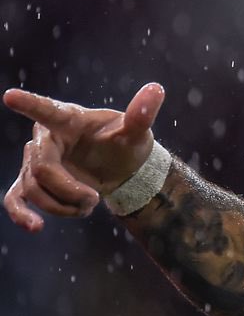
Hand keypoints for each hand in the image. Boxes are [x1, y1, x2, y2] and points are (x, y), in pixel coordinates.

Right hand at [4, 84, 165, 231]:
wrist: (120, 167)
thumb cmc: (124, 142)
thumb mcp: (136, 130)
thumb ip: (141, 114)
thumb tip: (157, 88)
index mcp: (68, 120)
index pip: (48, 110)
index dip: (30, 104)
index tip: (10, 96)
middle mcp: (46, 138)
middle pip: (41, 168)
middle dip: (68, 190)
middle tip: (94, 198)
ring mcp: (34, 161)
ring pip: (33, 188)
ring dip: (62, 205)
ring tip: (89, 205)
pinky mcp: (31, 182)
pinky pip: (15, 198)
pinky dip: (21, 214)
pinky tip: (34, 226)